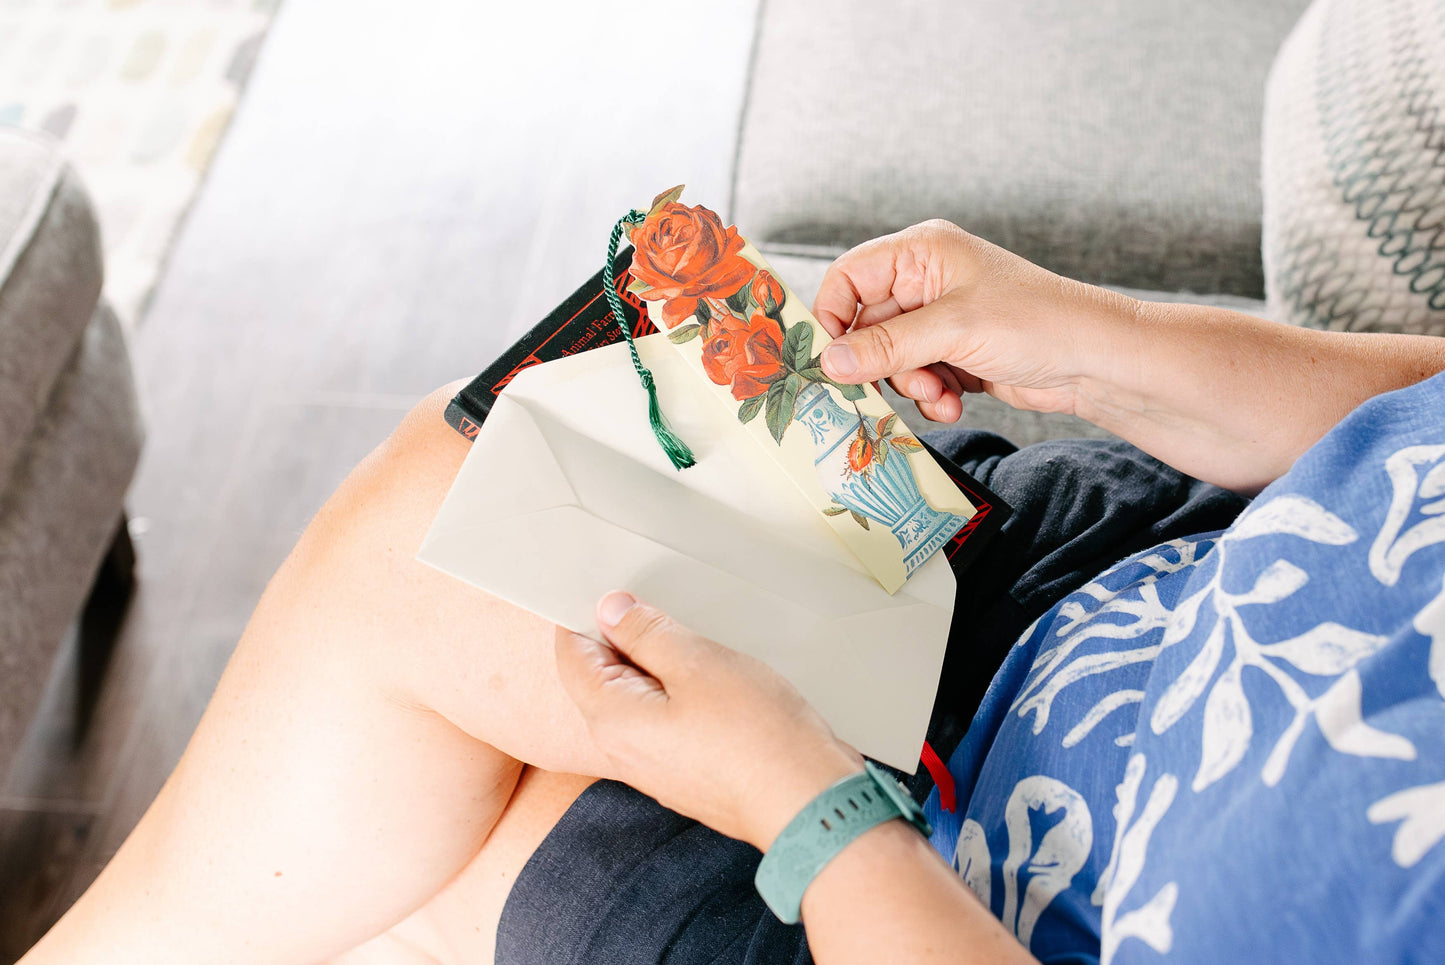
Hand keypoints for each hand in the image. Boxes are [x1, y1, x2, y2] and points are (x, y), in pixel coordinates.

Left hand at [555, 592, 862, 850]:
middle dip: (628, 641)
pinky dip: (681, 695)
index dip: (589, 616)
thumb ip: (645, 633)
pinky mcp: (684, 772)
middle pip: (602, 677)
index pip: (571, 654)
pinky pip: (666, 722)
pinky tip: (717, 684)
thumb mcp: (696, 662)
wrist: (806, 802)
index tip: (620, 593)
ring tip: (701, 649)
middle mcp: (622, 748)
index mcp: (611, 718)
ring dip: (661, 668)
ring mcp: (654, 766)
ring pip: (639, 699)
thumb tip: (609, 611)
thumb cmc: (755, 735)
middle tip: (668, 614)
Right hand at [812, 219, 1138, 422]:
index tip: (830, 360)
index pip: (848, 278)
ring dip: (909, 384)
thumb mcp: (953, 330)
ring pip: (889, 359)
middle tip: (905, 382)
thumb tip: (828, 361)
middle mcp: (925, 281)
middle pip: (866, 326)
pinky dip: (930, 396)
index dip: (833, 318)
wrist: (1095, 362)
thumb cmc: (1038, 323)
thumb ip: (886, 346)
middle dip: (883, 363)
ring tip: (942, 392)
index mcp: (921, 252)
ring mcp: (940, 319)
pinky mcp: (953, 353)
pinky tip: (955, 402)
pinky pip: (916, 378)